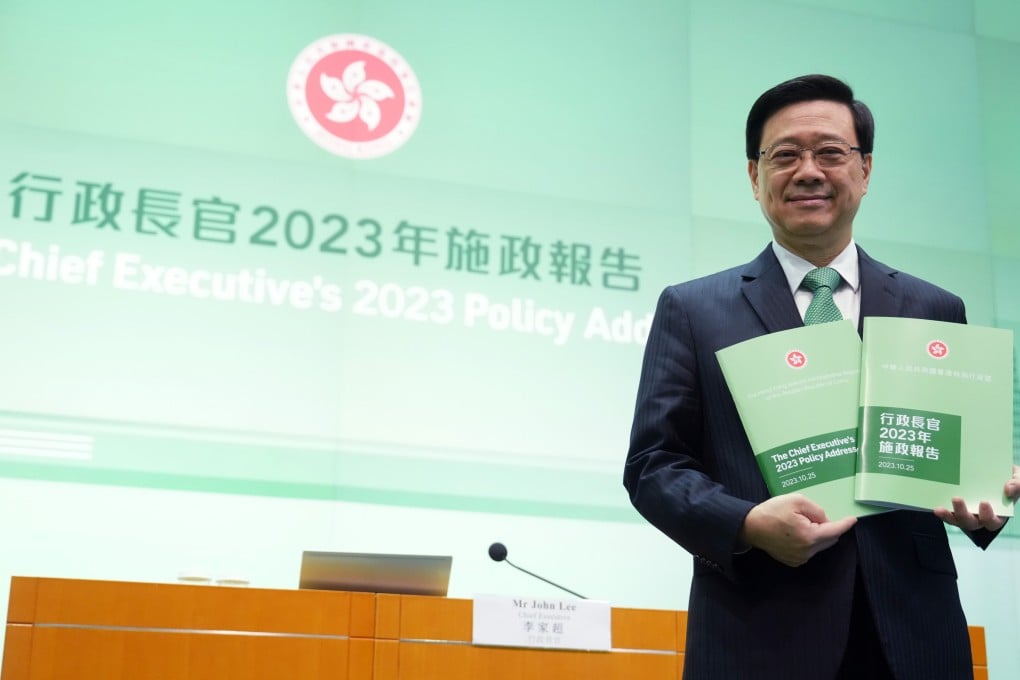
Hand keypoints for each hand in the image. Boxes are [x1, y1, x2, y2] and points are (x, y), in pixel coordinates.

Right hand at [739, 494, 856, 567]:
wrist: (750, 527)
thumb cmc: (772, 512)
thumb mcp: (796, 501)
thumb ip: (816, 510)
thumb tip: (826, 521)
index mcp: (809, 536)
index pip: (834, 531)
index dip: (845, 524)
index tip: (853, 519)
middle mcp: (807, 551)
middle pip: (829, 539)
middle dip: (828, 527)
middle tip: (813, 516)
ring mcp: (800, 558)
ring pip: (820, 545)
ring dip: (818, 535)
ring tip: (802, 523)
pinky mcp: (794, 561)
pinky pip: (810, 550)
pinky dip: (810, 541)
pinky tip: (796, 532)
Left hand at [933, 466, 1019, 531]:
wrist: (993, 470)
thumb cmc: (1008, 478)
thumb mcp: (1018, 478)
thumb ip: (1017, 484)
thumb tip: (1008, 489)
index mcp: (998, 513)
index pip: (993, 521)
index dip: (989, 516)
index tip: (984, 502)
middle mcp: (981, 517)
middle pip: (971, 523)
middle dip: (963, 513)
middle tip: (956, 499)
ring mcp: (967, 513)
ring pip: (957, 521)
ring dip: (948, 516)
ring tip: (940, 508)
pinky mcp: (955, 508)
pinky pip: (948, 514)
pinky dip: (942, 512)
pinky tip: (934, 506)